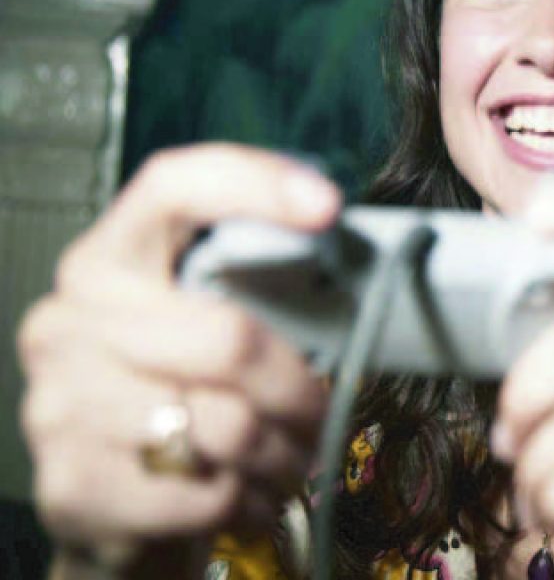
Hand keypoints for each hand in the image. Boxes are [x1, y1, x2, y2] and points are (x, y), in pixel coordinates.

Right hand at [17, 144, 338, 568]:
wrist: (118, 512)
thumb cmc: (184, 403)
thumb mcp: (210, 335)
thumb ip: (257, 293)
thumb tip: (351, 267)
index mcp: (109, 260)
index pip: (172, 188)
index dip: (253, 184)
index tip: (327, 205)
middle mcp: (69, 319)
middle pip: (229, 336)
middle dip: (299, 388)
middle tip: (322, 412)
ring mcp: (59, 402)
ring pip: (229, 426)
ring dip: (282, 454)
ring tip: (287, 459)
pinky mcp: (71, 485)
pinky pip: (208, 493)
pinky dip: (250, 502)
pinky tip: (247, 496)